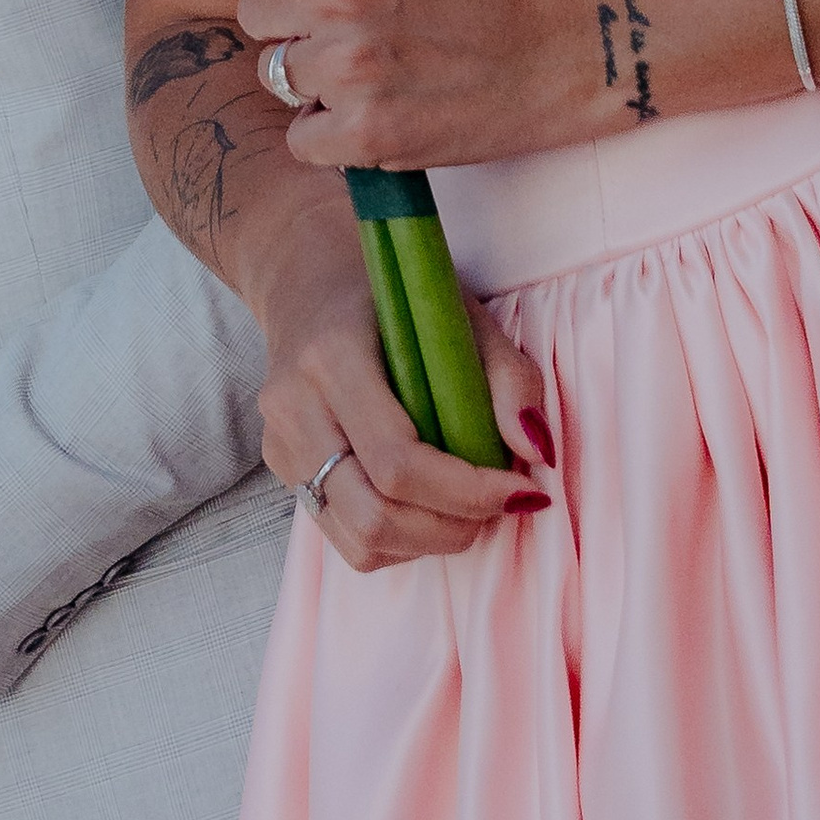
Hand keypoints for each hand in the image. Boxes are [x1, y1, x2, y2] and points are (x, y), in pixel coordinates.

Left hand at [206, 0, 591, 170]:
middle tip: (347, 24)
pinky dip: (330, 133)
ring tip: (372, 67)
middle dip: (289, 20)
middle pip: (251, 13)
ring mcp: (348, 66)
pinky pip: (300, 138)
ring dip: (314, 79)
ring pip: (275, 77)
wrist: (549, 50)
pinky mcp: (364, 132)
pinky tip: (375, 109)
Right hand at [245, 201, 550, 574]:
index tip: (523, 491)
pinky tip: (425, 501)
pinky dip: (399, 538)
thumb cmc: (394, 295)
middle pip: (374, 515)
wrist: (308, 278)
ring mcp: (280, 444)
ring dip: (428, 540)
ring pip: (359, 541)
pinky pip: (345, 537)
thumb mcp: (459, 311)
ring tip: (466, 506)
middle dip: (451, 527)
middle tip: (500, 505)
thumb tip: (538, 452)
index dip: (467, 492)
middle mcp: (294, 407)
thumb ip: (508, 375)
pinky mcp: (281, 470)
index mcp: (332, 354)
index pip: (397, 460)